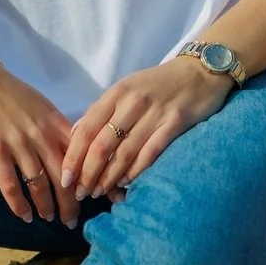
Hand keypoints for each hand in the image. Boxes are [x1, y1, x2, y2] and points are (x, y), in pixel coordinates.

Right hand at [0, 62, 79, 227]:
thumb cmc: (9, 91)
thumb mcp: (41, 104)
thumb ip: (57, 127)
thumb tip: (75, 149)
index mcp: (54, 123)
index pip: (82, 156)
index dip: (93, 178)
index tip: (102, 197)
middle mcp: (40, 135)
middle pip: (64, 177)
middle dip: (71, 202)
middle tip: (73, 220)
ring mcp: (17, 144)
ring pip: (39, 185)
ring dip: (46, 206)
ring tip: (50, 218)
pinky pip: (10, 185)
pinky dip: (19, 205)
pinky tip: (25, 216)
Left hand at [60, 58, 233, 203]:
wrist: (200, 71)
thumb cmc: (157, 84)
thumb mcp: (126, 89)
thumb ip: (103, 111)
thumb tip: (76, 136)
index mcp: (116, 93)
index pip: (86, 129)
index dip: (73, 157)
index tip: (65, 178)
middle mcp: (132, 102)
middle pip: (102, 145)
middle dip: (88, 173)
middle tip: (80, 193)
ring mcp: (155, 112)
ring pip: (124, 153)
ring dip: (109, 177)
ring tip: (100, 192)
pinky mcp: (176, 123)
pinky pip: (151, 152)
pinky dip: (136, 171)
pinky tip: (126, 183)